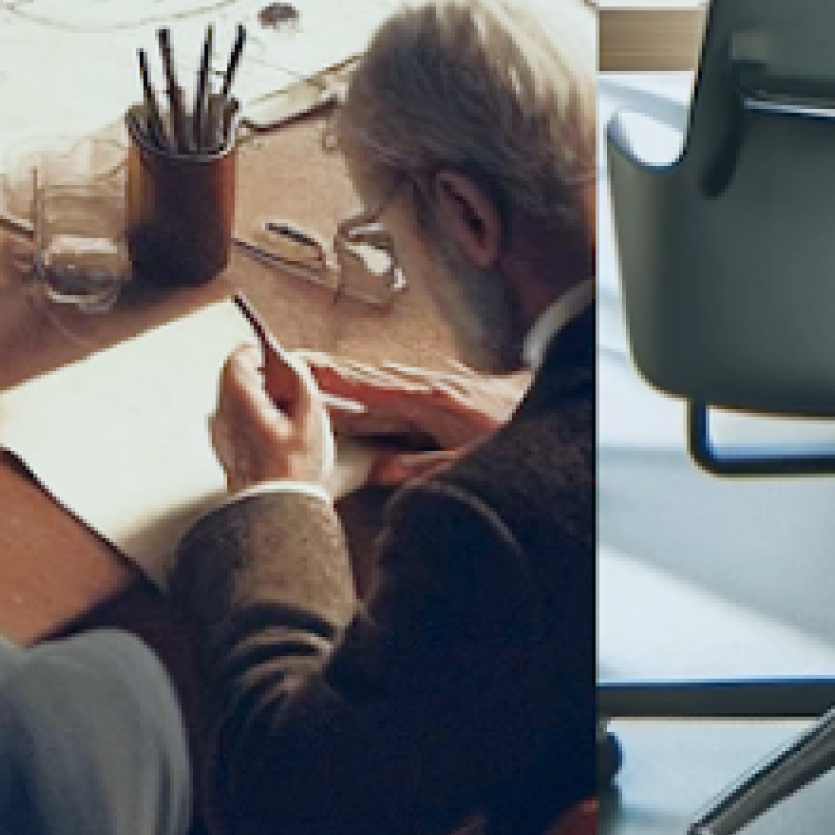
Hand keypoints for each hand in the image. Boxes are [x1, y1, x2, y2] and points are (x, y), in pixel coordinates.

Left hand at [207, 341, 338, 492]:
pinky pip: (235, 418)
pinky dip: (253, 416)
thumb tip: (292, 361)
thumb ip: (301, 383)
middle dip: (262, 376)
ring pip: (235, 397)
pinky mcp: (225, 448)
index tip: (278, 360)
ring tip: (285, 415)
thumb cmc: (294, 472)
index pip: (237, 360)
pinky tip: (275, 434)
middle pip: (235, 377)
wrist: (277, 513)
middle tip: (288, 391)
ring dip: (259, 397)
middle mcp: (224, 417)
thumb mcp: (311, 420)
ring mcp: (221, 434)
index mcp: (242, 405)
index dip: (259, 353)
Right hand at [305, 349, 518, 452]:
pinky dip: (369, 383)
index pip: (370, 387)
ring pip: (380, 378)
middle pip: (367, 377)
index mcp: (428, 401)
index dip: (335, 381)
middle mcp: (426, 386)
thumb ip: (421, 466)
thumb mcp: (466, 462)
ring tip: (308, 372)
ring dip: (346, 375)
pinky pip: (395, 384)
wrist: (547, 413)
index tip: (302, 371)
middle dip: (328, 371)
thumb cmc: (507, 435)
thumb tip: (380, 469)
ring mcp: (432, 385)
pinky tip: (356, 385)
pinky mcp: (439, 390)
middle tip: (288, 364)